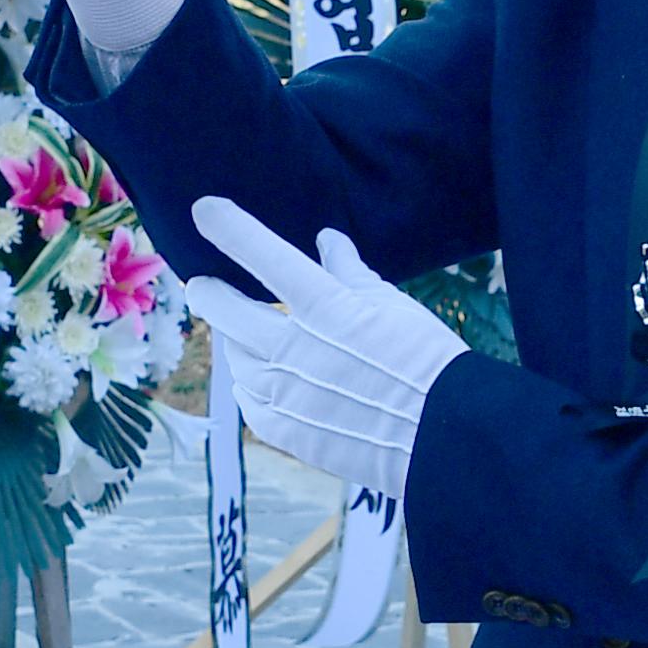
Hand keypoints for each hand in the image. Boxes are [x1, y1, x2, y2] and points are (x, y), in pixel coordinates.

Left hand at [186, 198, 466, 494]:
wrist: (443, 437)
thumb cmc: (426, 361)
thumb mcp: (392, 304)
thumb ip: (350, 271)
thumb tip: (327, 239)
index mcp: (324, 306)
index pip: (264, 255)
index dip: (230, 227)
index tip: (204, 209)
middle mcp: (293, 348)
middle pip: (223, 309)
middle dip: (208, 292)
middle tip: (204, 285)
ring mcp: (284, 393)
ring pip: (234, 355)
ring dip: (235, 340)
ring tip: (246, 334)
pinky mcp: (284, 430)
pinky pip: (247, 400)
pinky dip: (249, 384)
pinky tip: (261, 378)